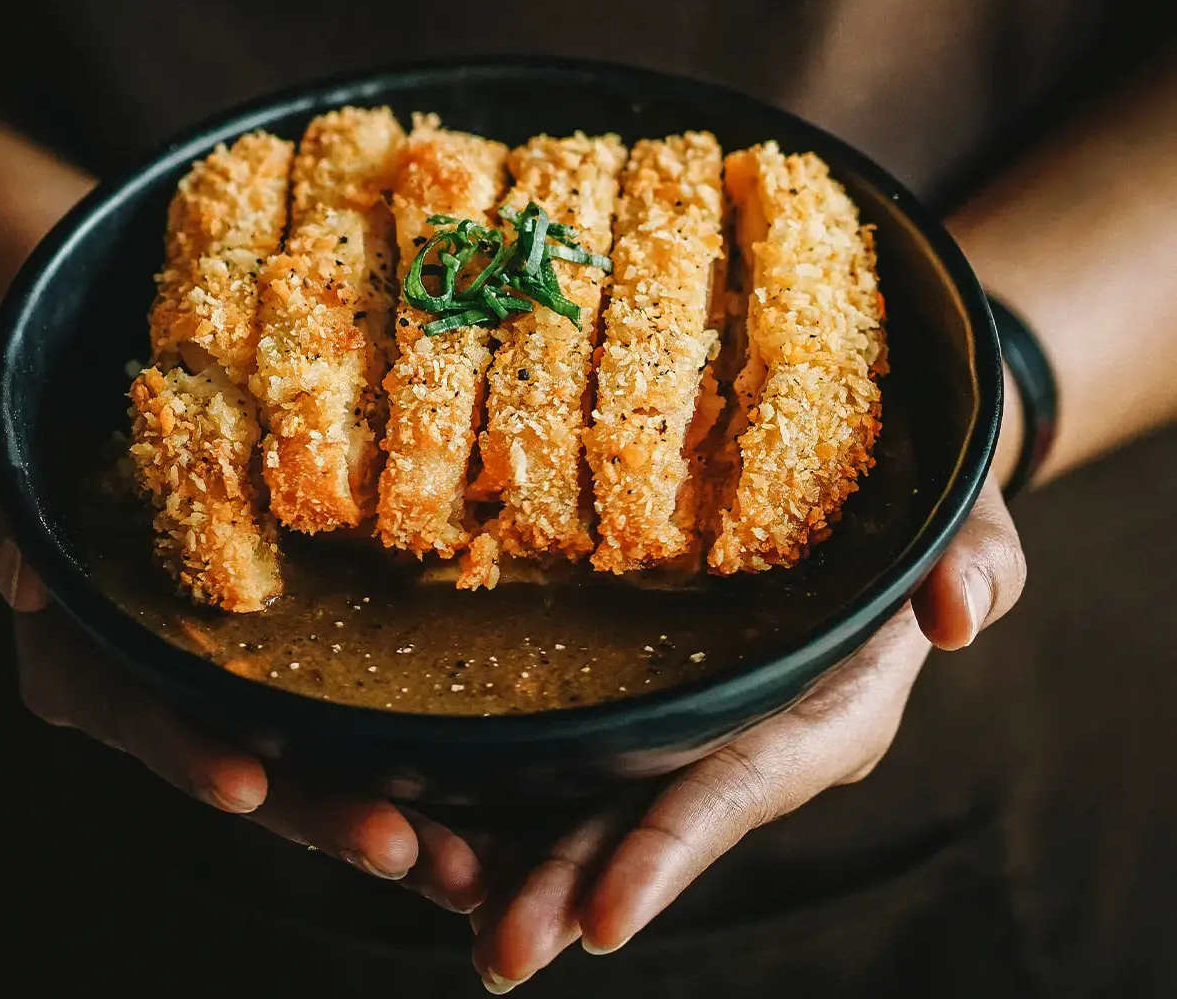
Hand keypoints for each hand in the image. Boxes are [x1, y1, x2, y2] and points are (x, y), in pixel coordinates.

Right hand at [0, 391, 486, 912]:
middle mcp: (163, 683)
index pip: (137, 713)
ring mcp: (230, 675)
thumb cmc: (32, 426)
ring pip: (305, 760)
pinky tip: (479, 803)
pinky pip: (345, 714)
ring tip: (460, 859)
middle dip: (318, 813)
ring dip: (380, 810)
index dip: (187, 752)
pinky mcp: (290, 650)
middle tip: (400, 849)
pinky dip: (404, 761)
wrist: (101, 396)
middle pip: (241, 763)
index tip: (246, 785)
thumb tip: (19, 580)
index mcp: (88, 653)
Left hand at [468, 480, 1025, 992]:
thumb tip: (957, 616)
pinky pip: (581, 754)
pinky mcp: (649, 697)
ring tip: (465, 916)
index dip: (674, 851)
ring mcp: (693, 725)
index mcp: (821, 715)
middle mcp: (749, 738)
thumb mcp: (959, 516)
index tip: (606, 918)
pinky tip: (458, 832)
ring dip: (537, 866)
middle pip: (654, 820)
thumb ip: (975, 559)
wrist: (874, 483)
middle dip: (578, 888)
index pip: (740, 790)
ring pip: (604, 804)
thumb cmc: (918, 501)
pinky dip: (522, 799)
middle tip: (501, 951)